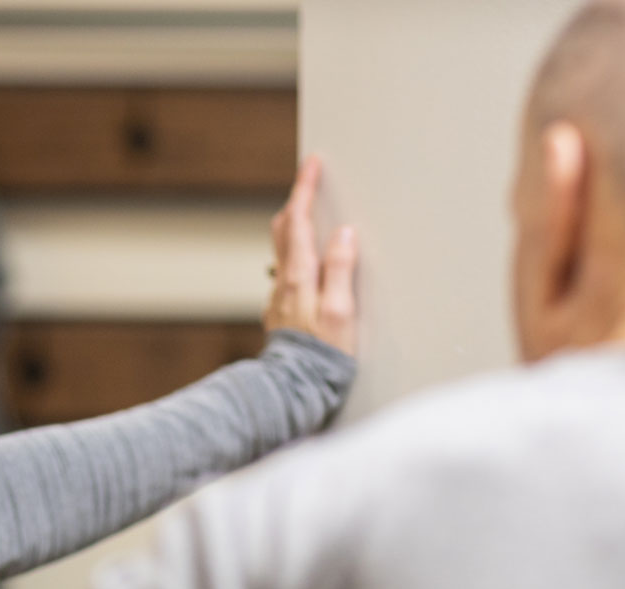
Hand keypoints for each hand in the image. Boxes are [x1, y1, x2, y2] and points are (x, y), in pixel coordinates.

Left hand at [262, 156, 358, 355]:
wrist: (295, 388)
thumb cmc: (324, 355)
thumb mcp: (341, 310)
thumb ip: (341, 269)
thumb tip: (344, 234)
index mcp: (300, 276)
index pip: (300, 221)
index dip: (305, 189)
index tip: (312, 164)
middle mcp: (285, 282)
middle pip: (285, 229)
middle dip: (297, 201)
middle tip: (309, 181)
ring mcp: (280, 297)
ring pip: (282, 249)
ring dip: (294, 225)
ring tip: (309, 212)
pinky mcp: (282, 312)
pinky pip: (286, 271)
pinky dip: (296, 253)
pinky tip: (306, 259)